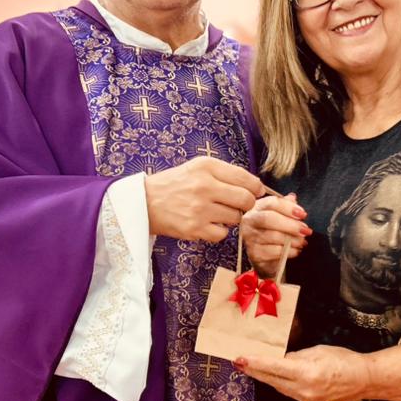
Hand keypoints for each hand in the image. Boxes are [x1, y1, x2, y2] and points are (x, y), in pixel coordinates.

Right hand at [144, 157, 263, 242]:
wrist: (144, 202)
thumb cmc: (175, 184)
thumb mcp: (197, 167)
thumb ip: (225, 172)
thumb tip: (255, 186)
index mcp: (207, 167)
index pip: (245, 178)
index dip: (256, 187)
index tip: (256, 191)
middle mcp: (204, 186)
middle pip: (246, 199)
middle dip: (247, 204)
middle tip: (239, 204)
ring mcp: (200, 209)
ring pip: (236, 218)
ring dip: (231, 217)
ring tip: (218, 212)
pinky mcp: (194, 228)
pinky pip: (222, 233)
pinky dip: (219, 230)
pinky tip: (209, 223)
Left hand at [235, 345, 372, 400]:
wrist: (364, 380)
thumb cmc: (344, 360)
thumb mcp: (317, 351)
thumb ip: (296, 356)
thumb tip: (279, 359)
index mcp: (307, 373)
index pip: (274, 367)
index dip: (255, 363)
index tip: (240, 358)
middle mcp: (304, 390)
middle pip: (271, 379)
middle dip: (253, 370)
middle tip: (238, 361)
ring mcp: (306, 399)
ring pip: (277, 386)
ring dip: (263, 377)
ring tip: (249, 366)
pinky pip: (287, 391)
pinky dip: (277, 382)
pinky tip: (270, 375)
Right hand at [240, 193, 309, 276]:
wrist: (266, 256)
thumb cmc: (274, 232)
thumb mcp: (280, 216)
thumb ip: (286, 205)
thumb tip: (293, 198)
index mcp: (256, 208)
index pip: (271, 203)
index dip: (289, 208)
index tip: (303, 214)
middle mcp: (249, 222)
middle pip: (268, 218)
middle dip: (291, 225)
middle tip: (306, 230)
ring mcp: (251, 239)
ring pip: (274, 236)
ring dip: (293, 240)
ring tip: (302, 241)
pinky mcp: (256, 254)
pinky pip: (276, 252)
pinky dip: (291, 251)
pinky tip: (296, 250)